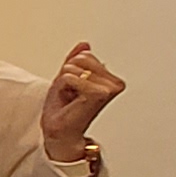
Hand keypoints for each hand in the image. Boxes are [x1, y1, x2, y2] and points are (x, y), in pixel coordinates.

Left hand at [39, 43, 123, 165]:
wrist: (61, 132)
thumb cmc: (64, 111)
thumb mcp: (66, 78)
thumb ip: (75, 60)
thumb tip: (84, 44)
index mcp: (110, 79)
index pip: (85, 55)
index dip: (70, 70)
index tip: (74, 88)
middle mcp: (114, 83)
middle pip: (81, 59)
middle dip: (68, 75)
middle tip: (71, 94)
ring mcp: (109, 89)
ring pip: (75, 68)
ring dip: (65, 84)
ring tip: (70, 99)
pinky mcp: (100, 94)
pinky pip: (71, 77)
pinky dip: (63, 88)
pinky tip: (70, 101)